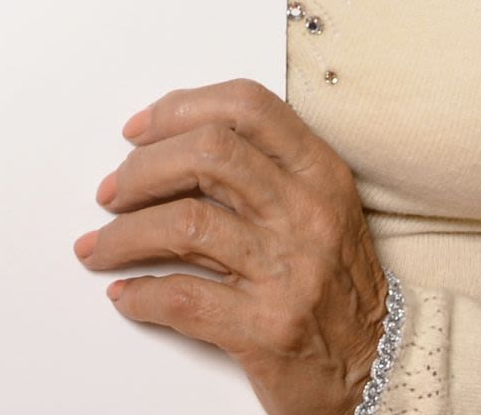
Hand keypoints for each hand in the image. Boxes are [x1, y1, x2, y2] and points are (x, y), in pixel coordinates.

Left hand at [72, 78, 391, 414]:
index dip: (180, 108)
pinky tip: (126, 295)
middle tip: (111, 193)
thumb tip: (164, 150)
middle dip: (141, 169)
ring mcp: (290, 272)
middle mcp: (308, 215)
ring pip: (184, 223)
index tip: (138, 130)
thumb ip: (259, 172)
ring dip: (123, 235)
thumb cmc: (337, 288)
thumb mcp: (317, 211)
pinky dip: (140, 295)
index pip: (246, 107)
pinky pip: (182, 297)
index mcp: (320, 175)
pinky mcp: (268, 329)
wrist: (381, 371)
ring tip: (99, 246)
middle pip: (207, 153)